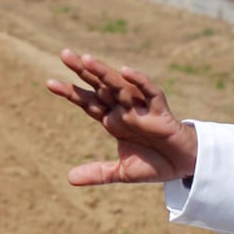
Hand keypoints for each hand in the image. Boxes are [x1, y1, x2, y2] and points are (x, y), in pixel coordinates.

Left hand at [45, 50, 198, 185]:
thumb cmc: (154, 163)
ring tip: (87, 60)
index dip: (70, 92)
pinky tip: (125, 70)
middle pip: (100, 87)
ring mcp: (141, 109)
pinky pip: (150, 92)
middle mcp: (124, 110)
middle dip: (83, 71)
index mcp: (113, 121)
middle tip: (64, 54)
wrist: (184, 167)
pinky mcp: (160, 112)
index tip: (49, 83)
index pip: (87, 102)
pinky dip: (139, 81)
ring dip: (104, 73)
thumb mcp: (122, 172)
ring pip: (120, 86)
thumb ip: (98, 173)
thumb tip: (69, 179)